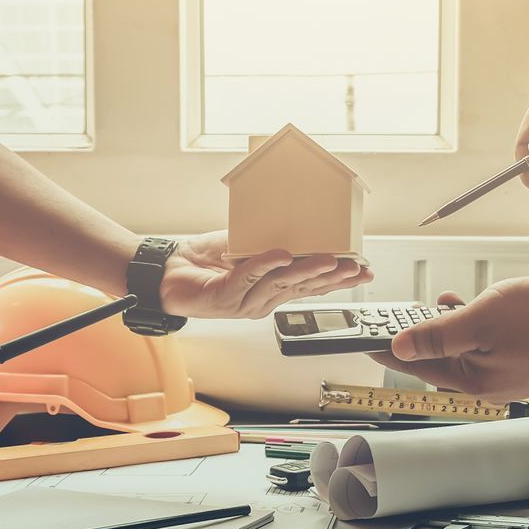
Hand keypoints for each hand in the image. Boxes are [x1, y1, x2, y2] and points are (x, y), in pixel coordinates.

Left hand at [158, 232, 371, 318]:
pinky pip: (247, 277)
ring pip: (280, 285)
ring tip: (330, 261)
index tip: (363, 270)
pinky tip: (280, 255)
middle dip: (332, 277)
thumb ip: (270, 243)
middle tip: (356, 268)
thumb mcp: (245, 246)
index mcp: (270, 291)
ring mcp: (243, 302)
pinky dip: (264, 264)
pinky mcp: (223, 298)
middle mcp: (260, 301)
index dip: (337, 279)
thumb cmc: (202, 262)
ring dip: (306, 271)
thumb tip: (299, 226)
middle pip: (302, 288)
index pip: (310, 286)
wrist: (165, 272)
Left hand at [370, 278, 528, 400]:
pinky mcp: (522, 362)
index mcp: (474, 382)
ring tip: (446, 303)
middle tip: (407, 315)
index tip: (369, 340)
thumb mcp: (479, 319)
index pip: (419, 366)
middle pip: (442, 361)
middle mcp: (489, 386)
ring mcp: (507, 376)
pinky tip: (477, 307)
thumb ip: (437, 334)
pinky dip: (475, 328)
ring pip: (466, 352)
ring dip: (451, 326)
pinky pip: (488, 348)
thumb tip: (401, 346)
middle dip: (424, 335)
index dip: (392, 349)